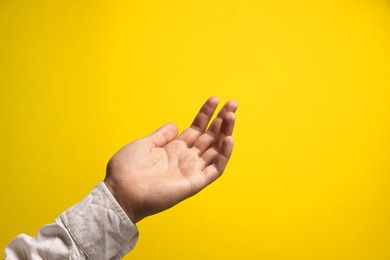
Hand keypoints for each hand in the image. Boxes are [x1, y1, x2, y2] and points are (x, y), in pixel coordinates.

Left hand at [104, 97, 237, 222]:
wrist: (120, 191)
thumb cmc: (127, 169)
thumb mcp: (144, 144)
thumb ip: (162, 136)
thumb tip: (174, 125)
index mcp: (174, 148)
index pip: (196, 129)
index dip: (206, 114)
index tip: (214, 100)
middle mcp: (186, 158)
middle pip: (210, 137)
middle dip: (222, 120)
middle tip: (232, 104)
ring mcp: (192, 170)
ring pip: (216, 150)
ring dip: (225, 133)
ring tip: (232, 115)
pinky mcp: (194, 182)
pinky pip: (215, 169)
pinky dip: (224, 155)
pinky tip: (228, 139)